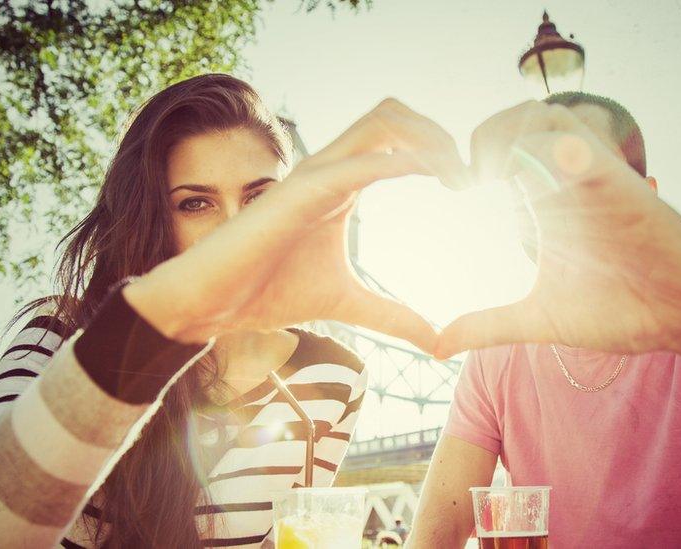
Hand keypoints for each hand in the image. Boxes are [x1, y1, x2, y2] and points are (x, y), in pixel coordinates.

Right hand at [127, 99, 467, 352]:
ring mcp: (313, 175)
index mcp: (341, 184)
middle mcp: (329, 169)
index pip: (397, 140)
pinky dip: (397, 161)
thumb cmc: (267, 293)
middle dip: (440, 134)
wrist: (212, 304)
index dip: (438, 150)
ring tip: (455, 174)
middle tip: (469, 173)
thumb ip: (393, 316)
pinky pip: (356, 163)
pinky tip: (430, 174)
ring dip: (427, 139)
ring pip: (380, 123)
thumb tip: (436, 341)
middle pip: (395, 117)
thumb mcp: (348, 303)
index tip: (468, 184)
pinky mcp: (299, 191)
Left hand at [435, 101, 680, 357]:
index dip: (474, 153)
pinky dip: (546, 153)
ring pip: (547, 116)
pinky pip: (579, 144)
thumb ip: (488, 325)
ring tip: (496, 181)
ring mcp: (597, 177)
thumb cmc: (620, 312)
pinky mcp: (621, 186)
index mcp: (550, 198)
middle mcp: (572, 179)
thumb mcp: (539, 319)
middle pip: (521, 114)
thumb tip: (437, 347)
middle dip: (485, 137)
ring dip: (510, 137)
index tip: (456, 189)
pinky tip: (527, 192)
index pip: (506, 140)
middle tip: (468, 181)